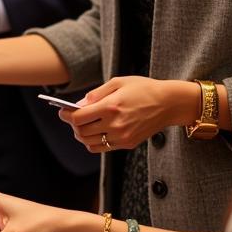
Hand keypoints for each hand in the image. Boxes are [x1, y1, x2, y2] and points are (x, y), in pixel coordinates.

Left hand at [62, 76, 195, 151]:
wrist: (168, 103)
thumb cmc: (143, 89)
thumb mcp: (118, 82)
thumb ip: (96, 94)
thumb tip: (78, 105)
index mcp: (111, 107)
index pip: (79, 118)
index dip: (66, 115)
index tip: (62, 111)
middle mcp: (115, 125)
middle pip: (81, 131)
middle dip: (72, 124)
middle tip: (71, 117)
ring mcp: (122, 137)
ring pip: (89, 143)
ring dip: (81, 135)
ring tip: (82, 125)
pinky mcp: (128, 144)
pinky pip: (102, 148)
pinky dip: (93, 143)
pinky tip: (94, 132)